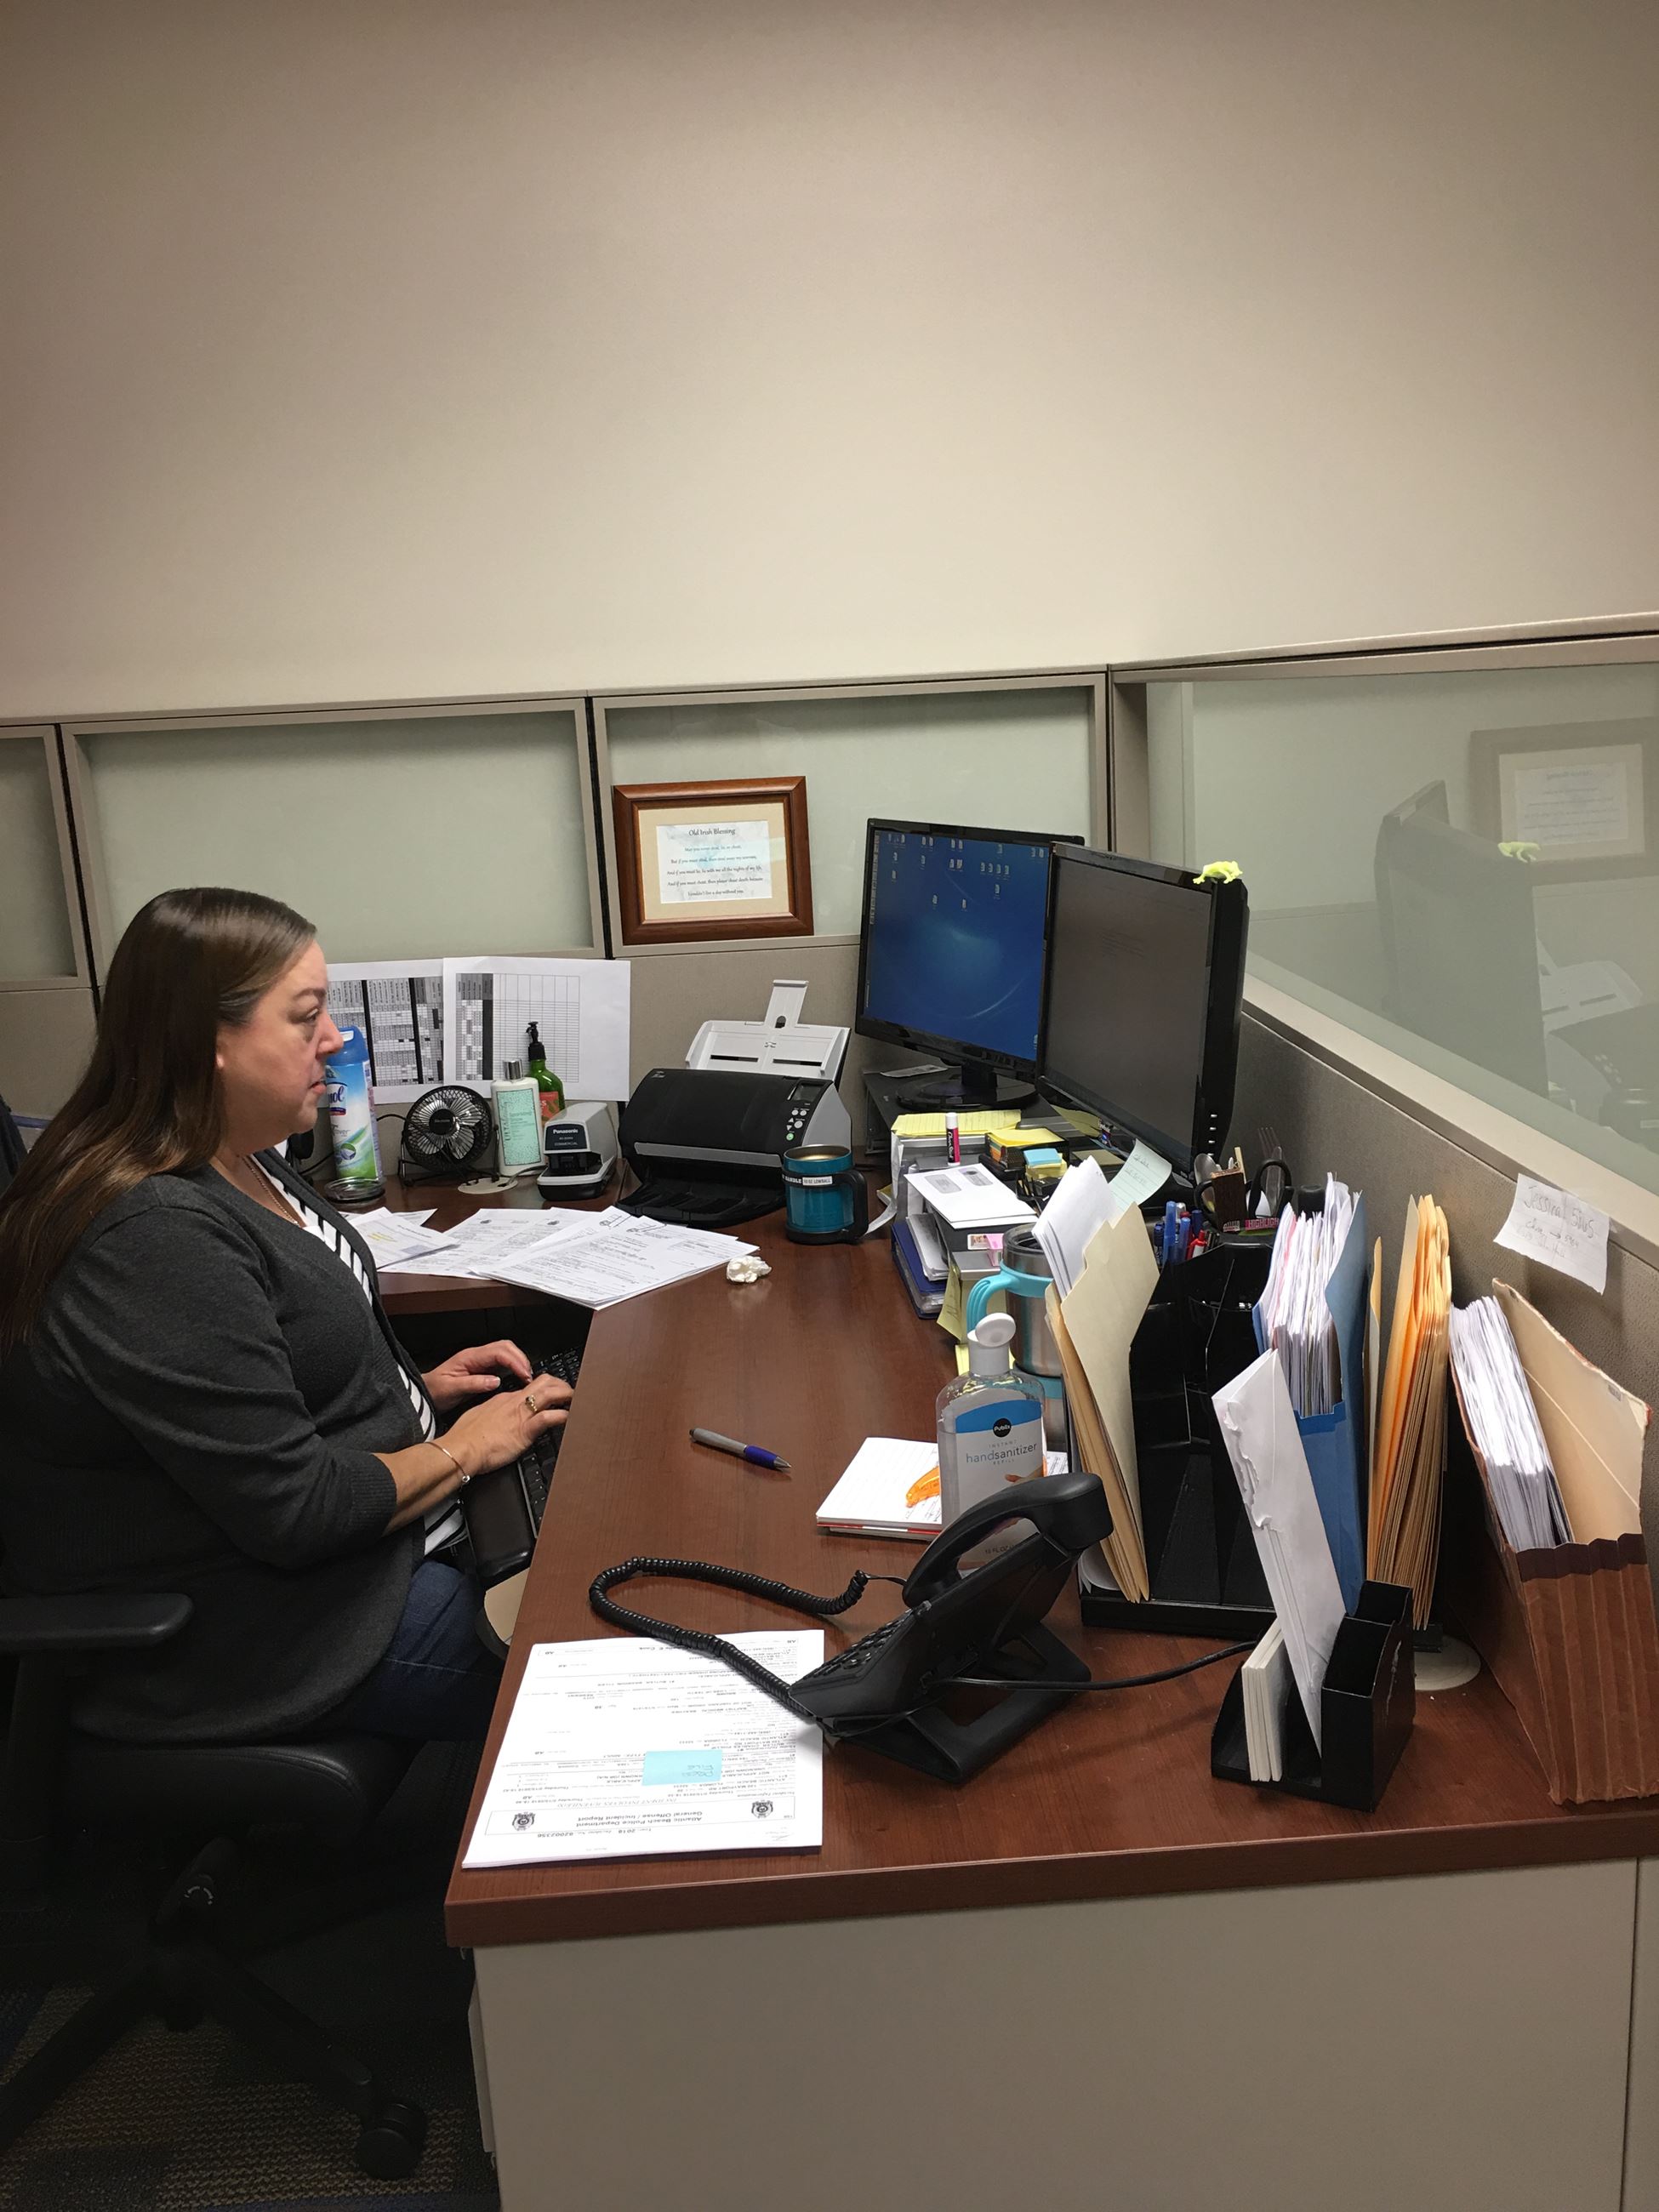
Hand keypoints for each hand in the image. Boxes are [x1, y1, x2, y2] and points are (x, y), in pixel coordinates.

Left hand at [422, 1339, 531, 1412]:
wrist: (425, 1394)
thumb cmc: (435, 1391)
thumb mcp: (451, 1389)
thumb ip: (474, 1384)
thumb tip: (496, 1381)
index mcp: (469, 1357)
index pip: (499, 1352)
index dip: (515, 1361)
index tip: (524, 1374)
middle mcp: (476, 1356)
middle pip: (506, 1347)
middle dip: (521, 1359)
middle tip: (529, 1376)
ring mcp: (480, 1361)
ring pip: (506, 1353)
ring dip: (519, 1362)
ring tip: (526, 1378)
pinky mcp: (482, 1369)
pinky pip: (502, 1363)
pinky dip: (513, 1368)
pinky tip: (517, 1379)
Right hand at [444, 1374, 571, 1479]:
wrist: (461, 1448)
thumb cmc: (465, 1437)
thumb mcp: (478, 1416)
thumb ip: (491, 1413)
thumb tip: (496, 1415)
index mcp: (504, 1399)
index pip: (529, 1388)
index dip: (544, 1389)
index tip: (551, 1394)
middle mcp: (514, 1403)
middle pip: (543, 1382)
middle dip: (560, 1384)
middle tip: (569, 1391)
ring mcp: (521, 1415)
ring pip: (550, 1394)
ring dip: (566, 1395)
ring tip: (575, 1400)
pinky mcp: (524, 1431)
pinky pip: (548, 1418)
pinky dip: (562, 1417)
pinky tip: (569, 1419)